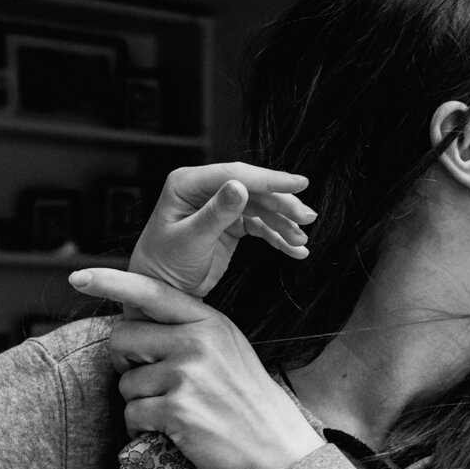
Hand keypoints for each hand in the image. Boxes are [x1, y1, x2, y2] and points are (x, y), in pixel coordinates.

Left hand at [69, 268, 323, 468]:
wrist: (280, 454)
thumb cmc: (250, 407)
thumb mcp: (229, 353)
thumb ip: (189, 334)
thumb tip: (133, 331)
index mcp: (211, 323)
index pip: (153, 293)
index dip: (112, 282)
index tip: (79, 276)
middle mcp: (198, 342)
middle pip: (122, 339)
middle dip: (125, 364)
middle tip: (150, 383)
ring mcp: (187, 374)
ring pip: (125, 383)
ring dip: (140, 404)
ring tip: (177, 414)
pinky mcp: (177, 409)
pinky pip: (132, 415)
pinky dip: (143, 430)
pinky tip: (172, 433)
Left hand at [129, 161, 315, 300]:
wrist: (161, 294)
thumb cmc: (163, 267)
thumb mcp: (191, 240)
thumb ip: (216, 214)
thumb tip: (240, 187)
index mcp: (188, 184)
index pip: (236, 174)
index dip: (270, 179)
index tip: (300, 183)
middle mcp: (205, 190)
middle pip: (254, 190)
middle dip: (282, 205)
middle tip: (308, 218)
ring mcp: (219, 207)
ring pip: (261, 208)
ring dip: (283, 224)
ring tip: (301, 242)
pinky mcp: (230, 225)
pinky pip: (260, 226)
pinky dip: (278, 237)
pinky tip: (295, 249)